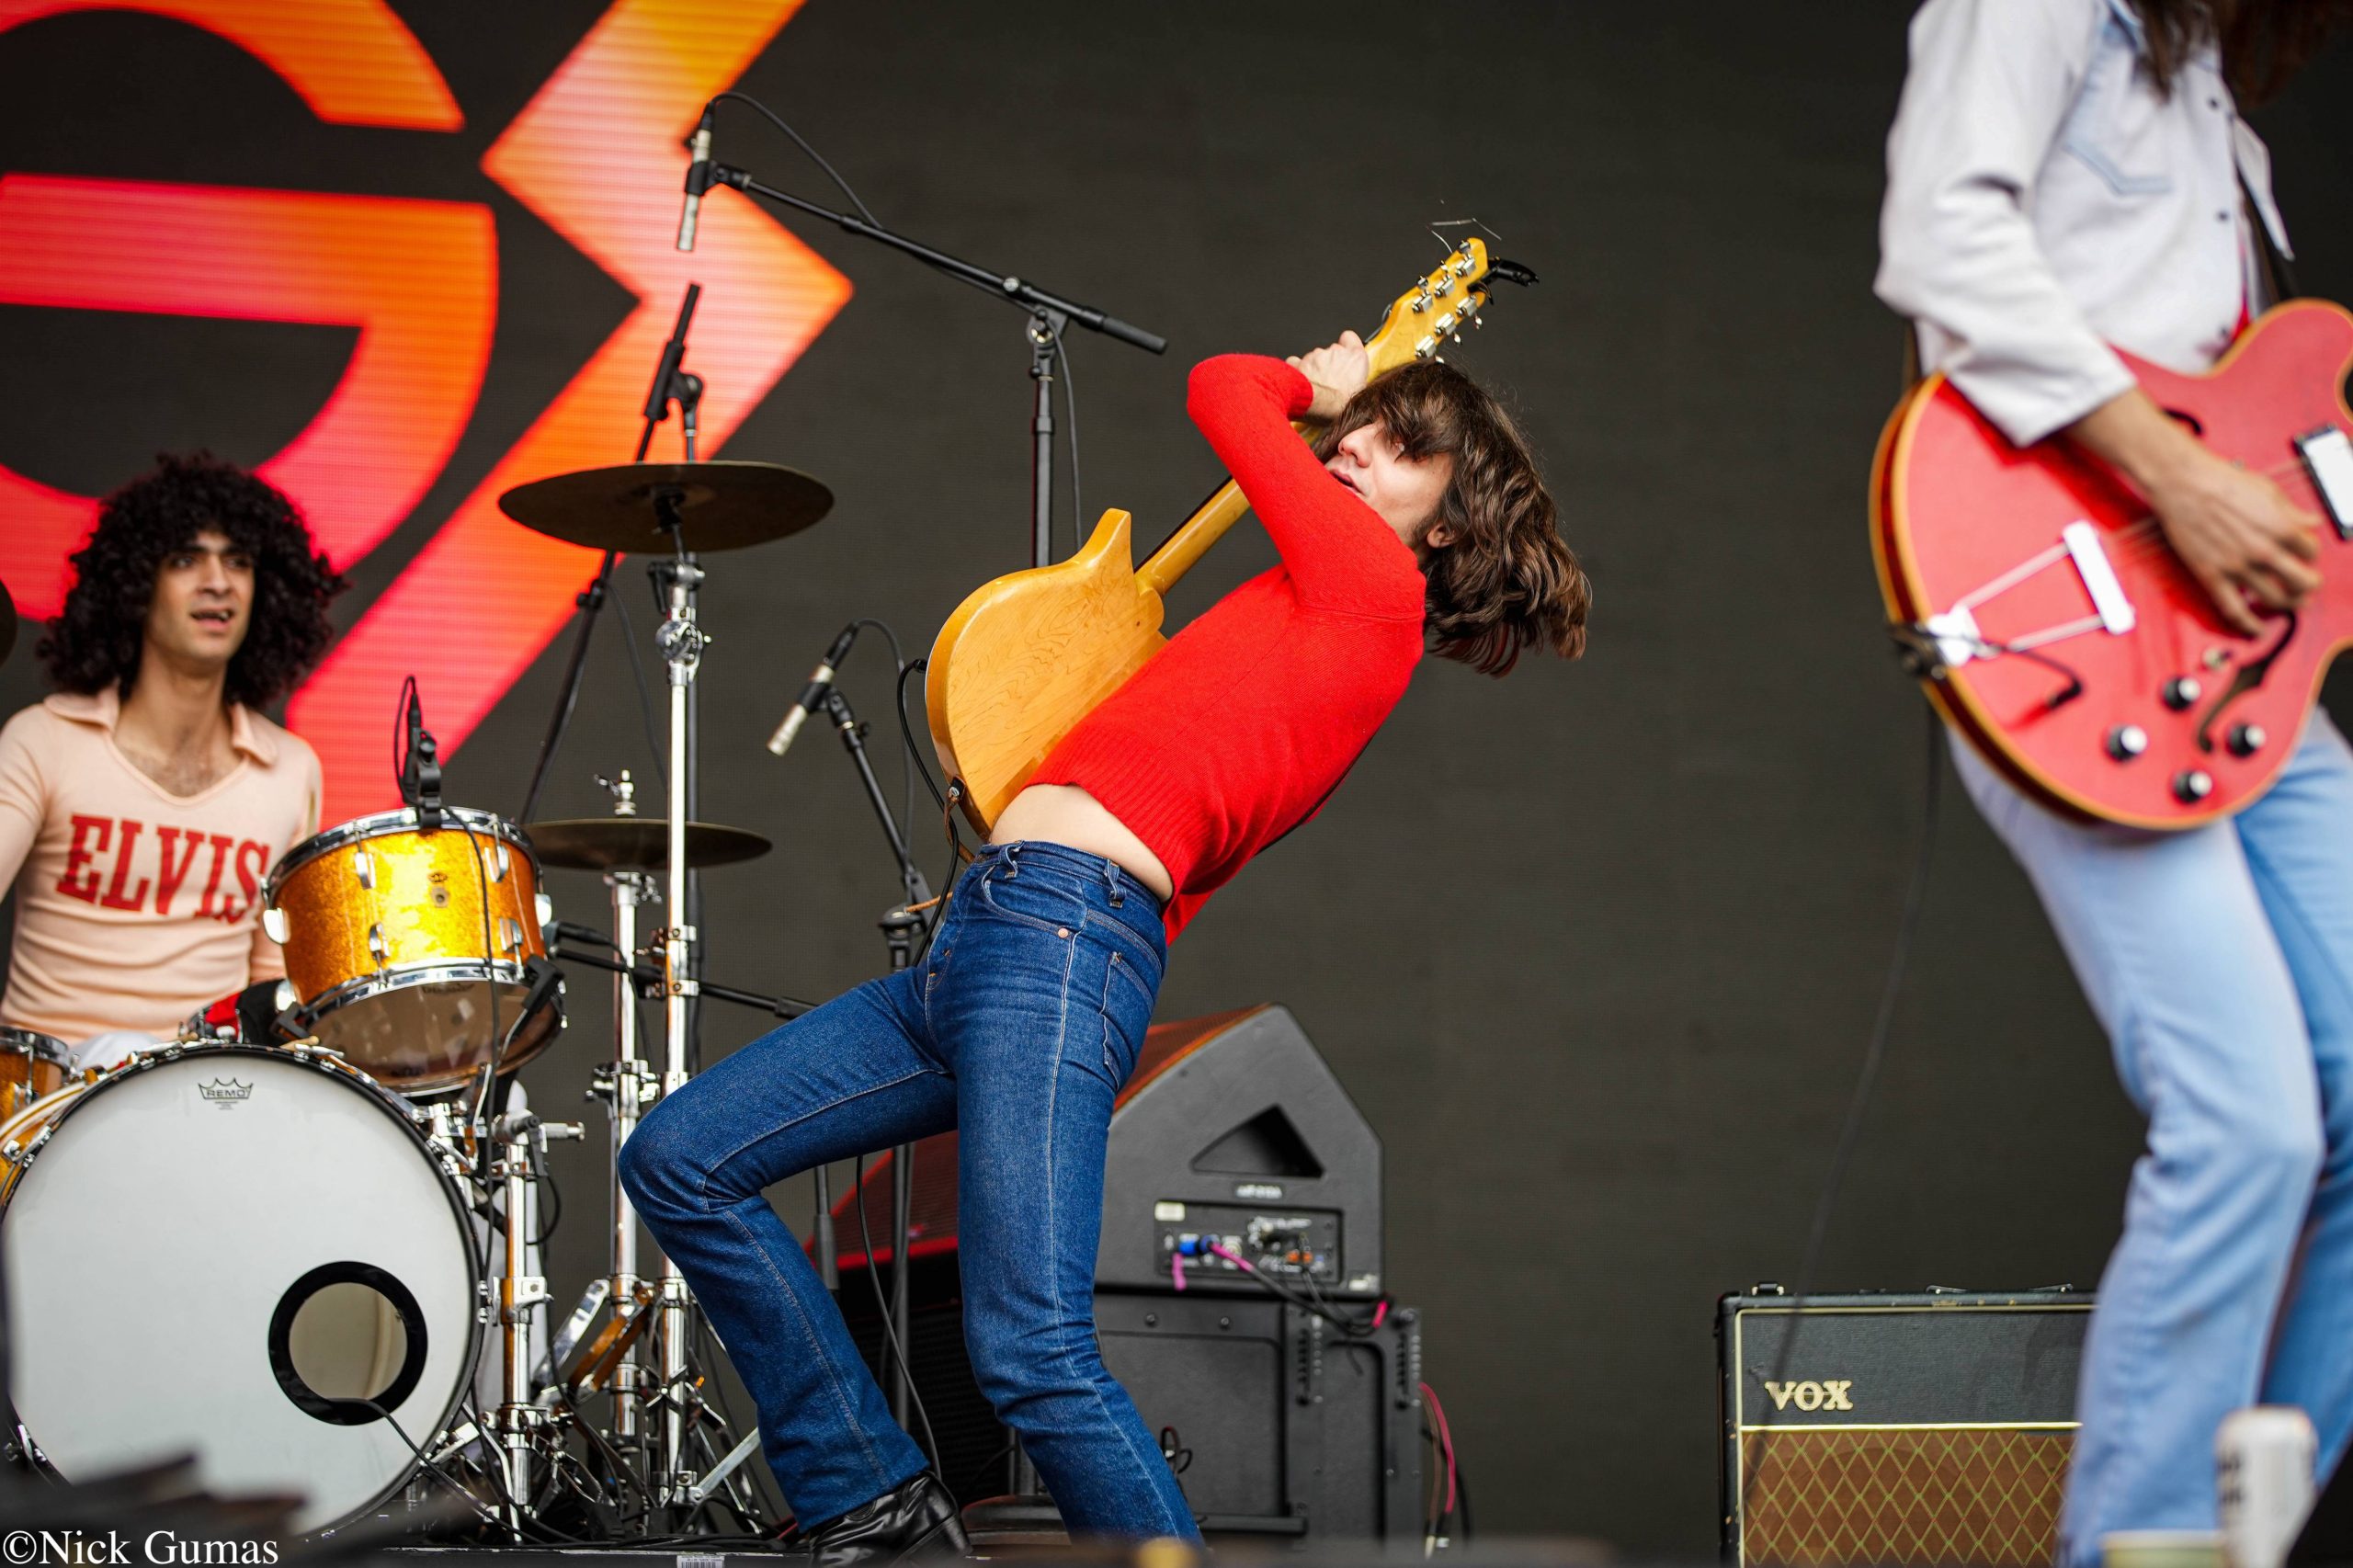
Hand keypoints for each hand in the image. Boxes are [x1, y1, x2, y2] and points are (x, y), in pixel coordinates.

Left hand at [1288, 331, 1369, 421]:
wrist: (1322, 407)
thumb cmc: (1342, 404)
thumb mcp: (1362, 389)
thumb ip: (1356, 374)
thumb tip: (1353, 378)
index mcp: (1355, 356)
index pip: (1350, 337)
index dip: (1345, 344)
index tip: (1344, 354)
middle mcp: (1335, 351)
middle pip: (1330, 350)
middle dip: (1329, 363)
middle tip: (1330, 380)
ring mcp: (1315, 356)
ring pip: (1313, 357)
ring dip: (1314, 368)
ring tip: (1317, 387)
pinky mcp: (1299, 363)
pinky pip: (1296, 362)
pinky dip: (1298, 370)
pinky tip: (1302, 382)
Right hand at [2147, 447, 2322, 635]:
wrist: (2182, 484)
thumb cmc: (2220, 481)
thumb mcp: (2267, 490)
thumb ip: (2292, 511)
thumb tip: (2309, 521)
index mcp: (2281, 527)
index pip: (2312, 551)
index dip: (2310, 553)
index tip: (2304, 554)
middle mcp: (2263, 551)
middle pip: (2303, 582)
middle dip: (2308, 585)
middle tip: (2305, 585)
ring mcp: (2238, 567)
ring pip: (2275, 600)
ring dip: (2287, 605)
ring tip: (2288, 603)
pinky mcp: (2213, 576)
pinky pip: (2235, 611)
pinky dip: (2250, 625)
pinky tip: (2258, 629)